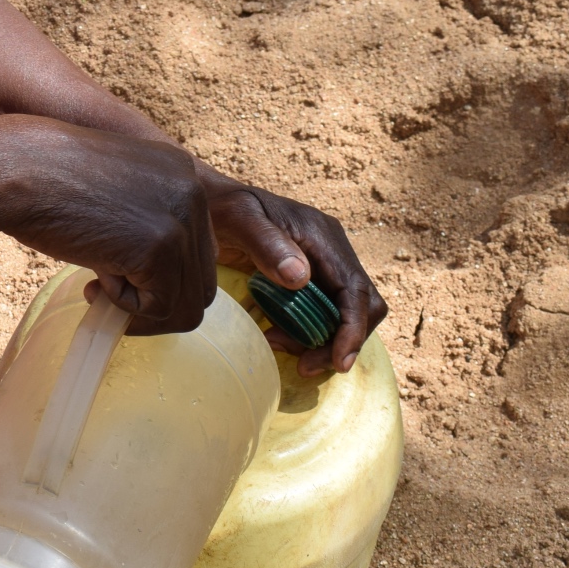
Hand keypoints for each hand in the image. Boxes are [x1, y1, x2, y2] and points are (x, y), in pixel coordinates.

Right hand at [0, 119, 219, 335]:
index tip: (117, 275)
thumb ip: (141, 221)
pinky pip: (157, 307)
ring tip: (99, 287)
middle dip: (156, 301)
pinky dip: (125, 306)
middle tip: (108, 293)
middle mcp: (193, 193)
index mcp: (182, 174)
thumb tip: (150, 273)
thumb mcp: (112, 192)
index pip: (198, 251)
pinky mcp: (161, 247)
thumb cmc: (44, 179)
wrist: (17, 168)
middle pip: (201, 282)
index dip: (161, 277)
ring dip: (141, 308)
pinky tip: (94, 278)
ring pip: (186, 303)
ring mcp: (181, 221)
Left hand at [199, 168, 386, 374]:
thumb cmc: (220, 206)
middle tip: (304, 365)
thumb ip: (267, 243)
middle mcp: (332, 251)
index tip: (337, 360)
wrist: (207, 202)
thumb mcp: (238, 218)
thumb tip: (301, 278)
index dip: (353, 328)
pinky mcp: (309, 279)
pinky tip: (276, 336)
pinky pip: (322, 313)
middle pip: (361, 307)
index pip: (356, 289)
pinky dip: (307, 332)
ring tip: (278, 345)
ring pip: (343, 315)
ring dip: (321, 340)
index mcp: (324, 236)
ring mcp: (323, 265)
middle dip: (341, 341)